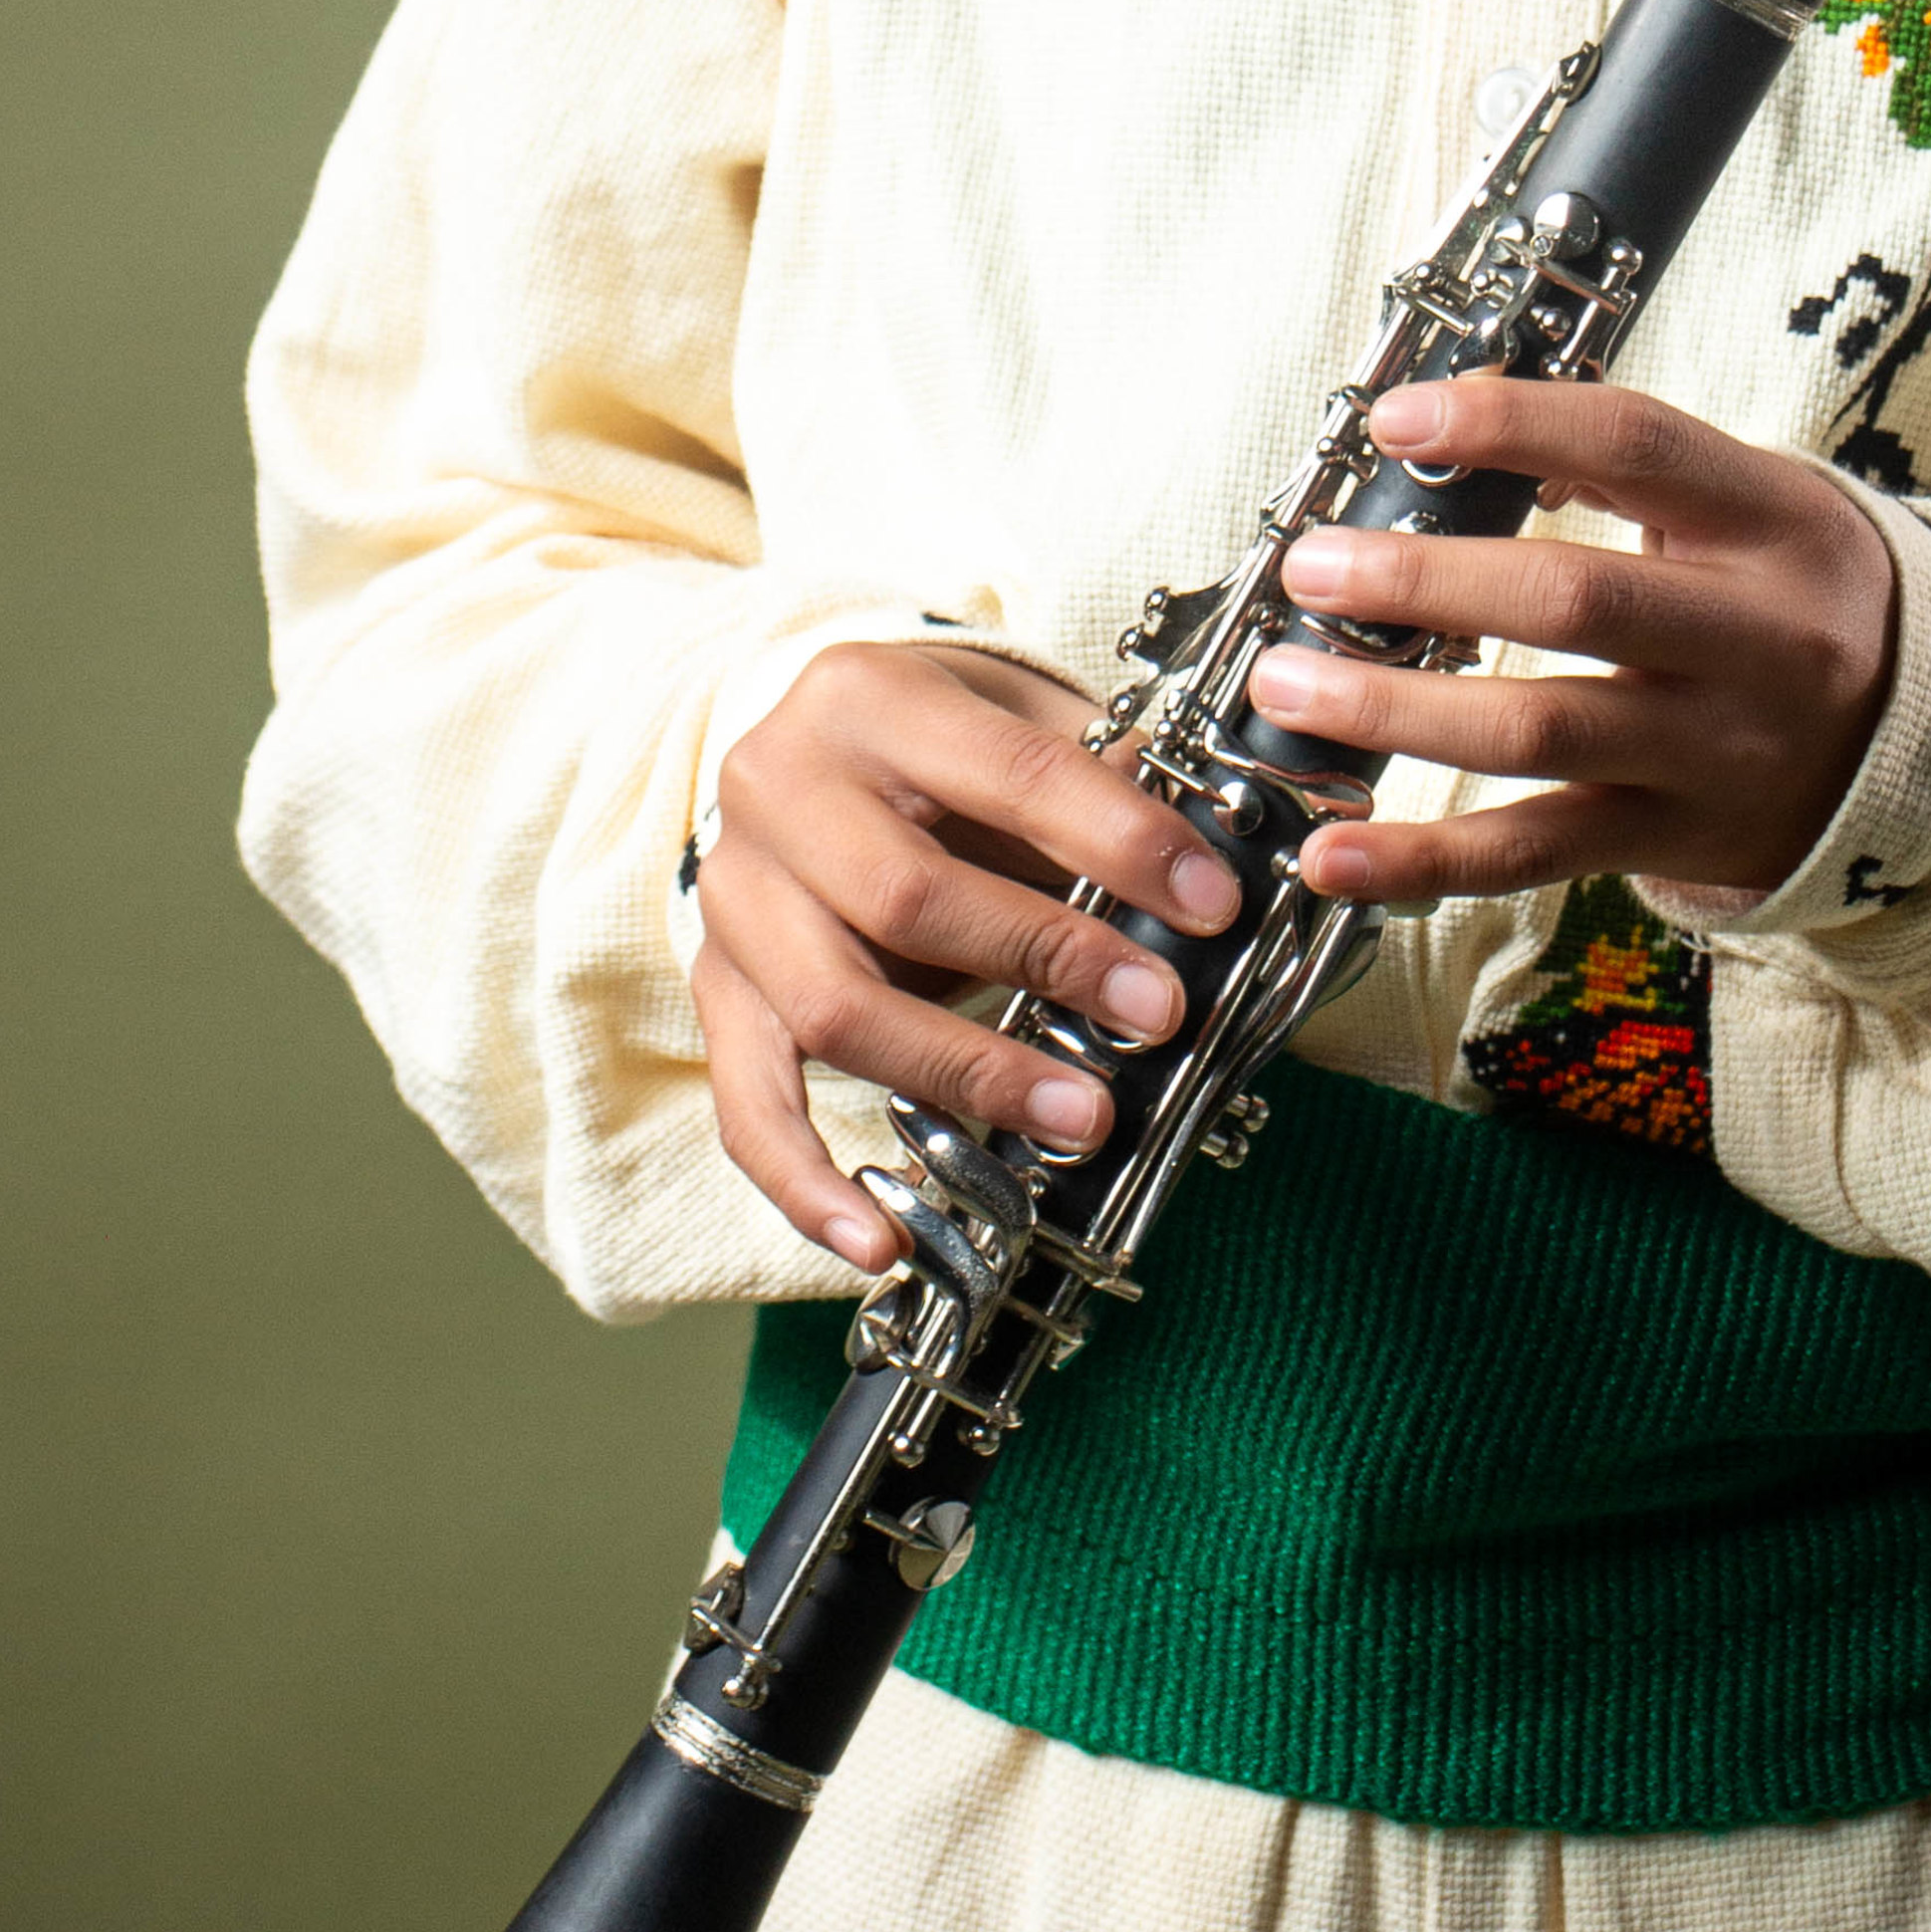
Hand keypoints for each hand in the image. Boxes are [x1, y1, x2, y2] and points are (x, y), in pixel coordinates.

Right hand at [688, 640, 1242, 1272]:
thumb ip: (1100, 778)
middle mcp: (780, 788)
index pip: (1011, 770)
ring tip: (1082, 1118)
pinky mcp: (719, 987)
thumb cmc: (939, 739)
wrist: (811, 747)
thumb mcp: (1018, 714)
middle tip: (1157, 1013)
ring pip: (836, 1007)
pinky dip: (805, 1182)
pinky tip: (877, 1236)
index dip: (1118, 839)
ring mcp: (737, 897)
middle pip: (907, 894)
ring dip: (969, 1075)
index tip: (1208, 902)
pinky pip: (748, 1100)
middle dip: (1049, 959)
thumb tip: (1211, 874)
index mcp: (868, 695)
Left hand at [1250, 374, 1894, 909]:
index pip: (1636, 447)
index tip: (1397, 421)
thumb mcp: (1748, 504)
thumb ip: (1618, 465)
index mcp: (1773, 522)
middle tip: (1314, 571)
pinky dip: (1423, 862)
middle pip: (1575, 599)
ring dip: (1396, 713)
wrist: (1922, 745)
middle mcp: (1757, 640)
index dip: (1512, 423)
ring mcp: (1714, 751)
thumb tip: (1456, 433)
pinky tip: (1332, 854)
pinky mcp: (1672, 839)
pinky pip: (1534, 855)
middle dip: (1425, 583)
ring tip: (1287, 692)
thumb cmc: (1793, 594)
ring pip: (1538, 732)